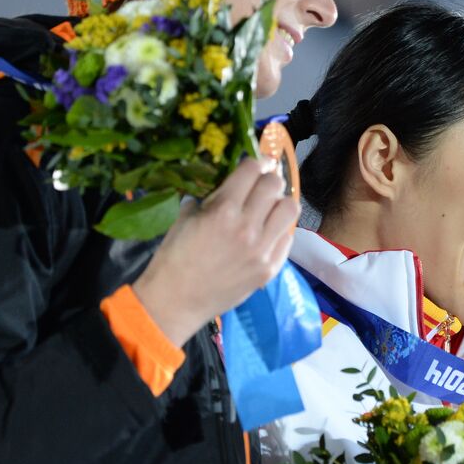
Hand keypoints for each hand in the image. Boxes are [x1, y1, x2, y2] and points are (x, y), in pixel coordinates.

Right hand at [134, 156, 297, 345]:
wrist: (176, 301)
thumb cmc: (174, 258)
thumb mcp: (185, 218)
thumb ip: (209, 199)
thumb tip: (227, 186)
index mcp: (222, 210)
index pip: (252, 170)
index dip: (256, 161)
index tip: (258, 163)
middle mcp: (247, 227)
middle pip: (274, 186)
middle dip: (268, 180)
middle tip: (262, 185)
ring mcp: (261, 250)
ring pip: (290, 209)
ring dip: (280, 203)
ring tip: (270, 208)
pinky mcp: (269, 269)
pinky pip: (287, 239)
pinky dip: (279, 231)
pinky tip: (267, 234)